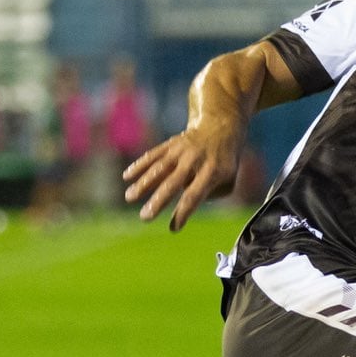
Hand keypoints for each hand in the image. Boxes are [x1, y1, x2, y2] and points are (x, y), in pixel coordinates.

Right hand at [123, 119, 242, 230]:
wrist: (219, 128)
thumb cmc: (224, 163)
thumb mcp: (228, 181)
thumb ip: (210, 196)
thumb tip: (187, 207)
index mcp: (212, 172)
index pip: (194, 196)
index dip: (183, 212)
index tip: (173, 228)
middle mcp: (195, 160)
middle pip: (173, 182)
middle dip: (158, 201)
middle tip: (144, 218)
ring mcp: (181, 150)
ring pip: (159, 167)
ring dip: (143, 183)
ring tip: (129, 197)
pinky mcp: (170, 143)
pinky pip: (153, 155)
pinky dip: (139, 165)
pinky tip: (127, 176)